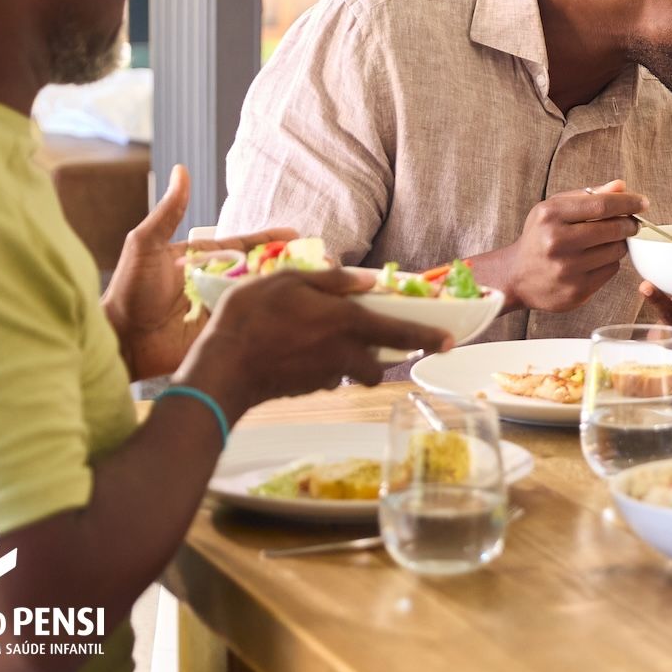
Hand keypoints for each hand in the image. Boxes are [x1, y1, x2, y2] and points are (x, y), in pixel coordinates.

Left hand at [102, 164, 298, 378]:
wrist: (122, 339)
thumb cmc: (128, 291)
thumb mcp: (146, 244)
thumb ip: (169, 212)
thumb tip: (181, 171)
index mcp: (203, 259)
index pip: (244, 245)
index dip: (270, 239)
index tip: (296, 234)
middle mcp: (217, 281)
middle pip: (259, 268)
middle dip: (288, 263)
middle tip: (319, 260)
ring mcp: (222, 306)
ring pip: (262, 294)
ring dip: (288, 288)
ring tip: (318, 284)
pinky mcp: (224, 330)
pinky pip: (253, 320)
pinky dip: (275, 315)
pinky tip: (298, 311)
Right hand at [177, 268, 452, 418]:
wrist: (222, 369)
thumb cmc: (251, 317)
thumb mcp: (288, 281)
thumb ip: (331, 281)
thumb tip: (367, 281)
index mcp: (346, 322)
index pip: (401, 332)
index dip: (428, 337)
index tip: (450, 342)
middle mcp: (344, 353)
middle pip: (381, 362)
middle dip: (385, 356)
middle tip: (379, 343)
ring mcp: (327, 376)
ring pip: (356, 373)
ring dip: (354, 363)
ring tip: (326, 342)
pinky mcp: (309, 390)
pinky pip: (329, 379)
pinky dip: (325, 369)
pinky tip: (299, 354)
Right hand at [474, 181, 646, 312]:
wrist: (516, 276)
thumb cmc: (540, 236)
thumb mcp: (555, 209)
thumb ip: (588, 195)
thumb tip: (622, 186)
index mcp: (550, 215)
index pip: (601, 205)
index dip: (628, 203)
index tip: (643, 203)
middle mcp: (556, 242)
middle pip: (612, 229)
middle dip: (629, 225)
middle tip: (632, 224)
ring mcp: (566, 270)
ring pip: (615, 252)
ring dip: (619, 244)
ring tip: (608, 242)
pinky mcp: (576, 291)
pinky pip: (610, 271)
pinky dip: (610, 263)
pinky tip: (595, 260)